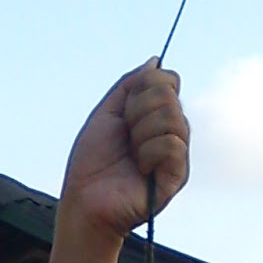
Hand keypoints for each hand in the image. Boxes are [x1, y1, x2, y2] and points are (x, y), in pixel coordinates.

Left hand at [59, 60, 189, 241]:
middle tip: (124, 136)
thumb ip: (129, 85)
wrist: (84, 202)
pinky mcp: (178, 176)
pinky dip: (149, 152)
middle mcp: (170, 132)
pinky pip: (173, 144)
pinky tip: (140, 169)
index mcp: (154, 116)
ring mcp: (176, 154)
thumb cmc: (90, 163)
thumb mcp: (105, 114)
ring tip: (130, 154)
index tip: (123, 110)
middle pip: (169, 94)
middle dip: (137, 110)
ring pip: (173, 116)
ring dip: (141, 132)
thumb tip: (156, 60)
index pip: (167, 80)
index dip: (143, 87)